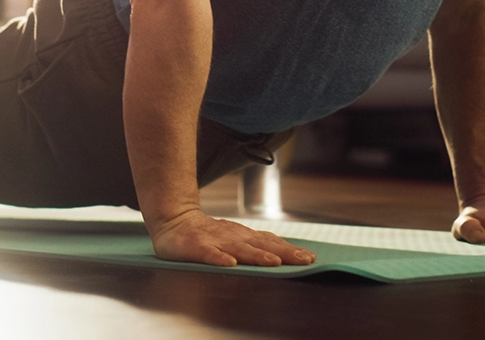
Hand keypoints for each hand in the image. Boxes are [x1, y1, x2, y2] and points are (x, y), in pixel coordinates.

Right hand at [149, 208, 316, 267]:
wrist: (174, 220)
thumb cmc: (208, 233)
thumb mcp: (234, 237)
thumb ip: (255, 244)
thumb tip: (284, 254)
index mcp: (244, 236)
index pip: (271, 242)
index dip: (291, 250)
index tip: (311, 258)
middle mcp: (234, 237)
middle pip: (263, 245)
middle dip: (284, 253)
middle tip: (305, 260)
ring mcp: (215, 241)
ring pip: (240, 249)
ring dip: (257, 256)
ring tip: (274, 262)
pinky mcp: (196, 247)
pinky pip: (209, 254)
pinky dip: (219, 259)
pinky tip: (230, 264)